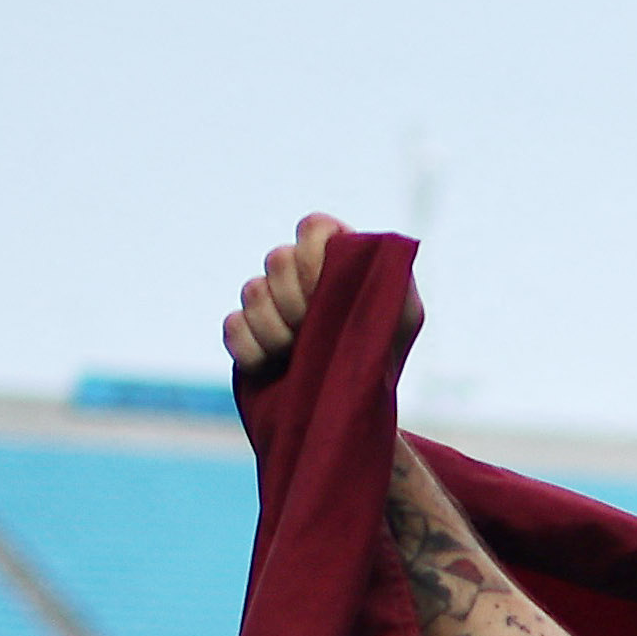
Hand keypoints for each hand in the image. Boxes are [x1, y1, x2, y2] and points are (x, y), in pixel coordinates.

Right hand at [225, 213, 420, 380]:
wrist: (355, 407)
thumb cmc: (383, 354)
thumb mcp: (403, 315)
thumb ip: (392, 277)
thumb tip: (373, 250)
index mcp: (333, 256)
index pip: (313, 228)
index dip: (312, 257)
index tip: (326, 294)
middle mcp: (297, 271)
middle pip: (277, 259)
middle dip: (296, 302)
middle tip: (317, 333)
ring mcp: (268, 300)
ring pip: (252, 292)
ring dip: (277, 330)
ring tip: (301, 355)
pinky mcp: (246, 332)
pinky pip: (233, 327)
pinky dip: (250, 349)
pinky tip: (271, 365)